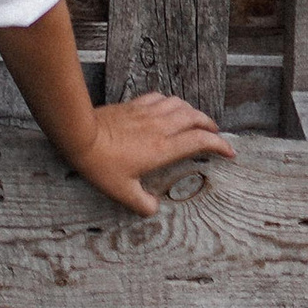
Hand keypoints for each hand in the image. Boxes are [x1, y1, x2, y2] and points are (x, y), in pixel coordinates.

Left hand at [56, 88, 236, 218]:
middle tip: (215, 134)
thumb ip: (141, 204)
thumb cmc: (100, 164)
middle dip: (210, 125)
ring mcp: (146, 113)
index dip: (220, 145)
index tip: (229, 152)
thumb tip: (153, 209)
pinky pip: (159, 98)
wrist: (78, 134)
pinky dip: (170, 101)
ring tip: (196, 120)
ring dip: (192, 111)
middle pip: (195, 117)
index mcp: (163, 148)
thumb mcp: (122, 192)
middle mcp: (160, 127)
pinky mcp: (133, 105)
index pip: (200, 141)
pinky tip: (168, 106)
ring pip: (179, 104)